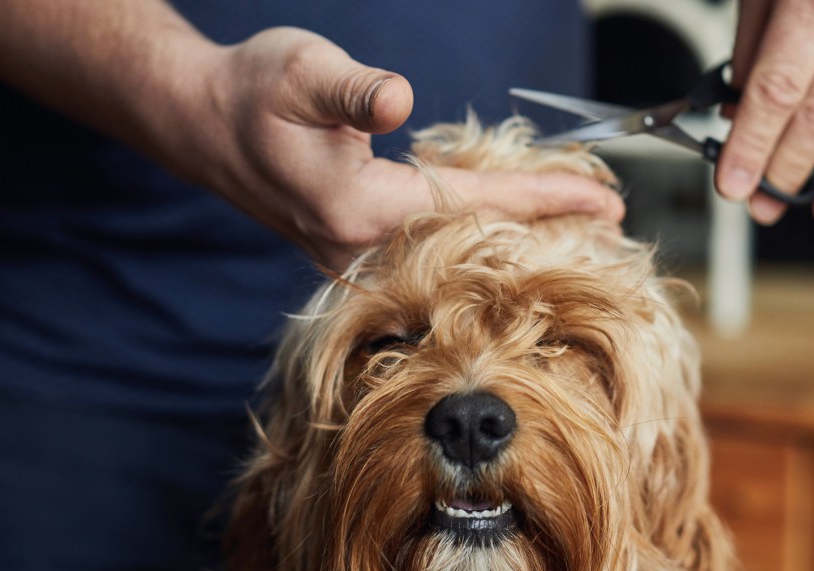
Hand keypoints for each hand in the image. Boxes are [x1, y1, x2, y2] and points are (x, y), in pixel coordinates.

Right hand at [189, 28, 623, 268]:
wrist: (201, 124)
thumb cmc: (251, 93)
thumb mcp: (301, 70)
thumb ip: (351, 91)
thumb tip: (396, 100)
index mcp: (359, 208)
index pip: (475, 205)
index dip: (544, 200)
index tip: (603, 201)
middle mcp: (361, 247)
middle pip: (475, 243)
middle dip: (545, 231)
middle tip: (612, 222)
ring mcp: (355, 258)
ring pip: (455, 254)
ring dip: (515, 240)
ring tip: (575, 231)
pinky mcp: (352, 251)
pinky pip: (431, 251)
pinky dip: (477, 239)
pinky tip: (508, 232)